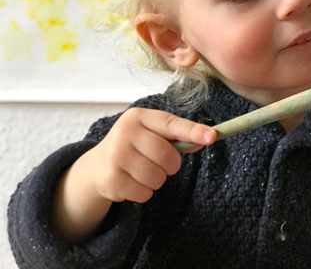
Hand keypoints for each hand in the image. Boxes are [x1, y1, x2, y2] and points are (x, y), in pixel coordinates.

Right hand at [53, 108, 215, 241]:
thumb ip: (178, 136)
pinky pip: (144, 193)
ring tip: (143, 173)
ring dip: (156, 181)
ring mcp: (115, 155)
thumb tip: (206, 138)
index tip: (212, 136)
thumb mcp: (152, 134)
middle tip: (159, 164)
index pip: (171, 123)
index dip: (193, 131)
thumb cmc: (134, 147)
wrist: (97, 167)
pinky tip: (132, 182)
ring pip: (157, 177)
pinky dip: (144, 193)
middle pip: (167, 156)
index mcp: (139, 117)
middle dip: (170, 166)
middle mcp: (125, 132)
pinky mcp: (110, 179)